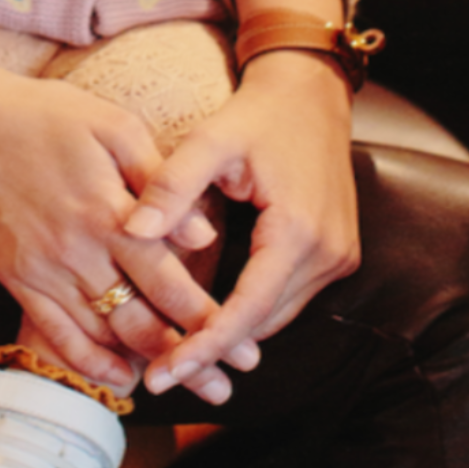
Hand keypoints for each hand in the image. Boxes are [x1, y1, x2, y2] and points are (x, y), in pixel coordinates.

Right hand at [0, 27, 210, 389]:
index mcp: (107, 211)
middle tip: (226, 388)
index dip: (209, 320)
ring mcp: (42, 269)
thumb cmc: (48, 116)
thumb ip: (160, 181)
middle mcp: (75, 250)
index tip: (245, 349)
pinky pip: (56, 334)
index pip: (168, 280)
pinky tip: (120, 380)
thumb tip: (204, 236)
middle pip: (142, 320)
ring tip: (188, 388)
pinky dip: (89, 363)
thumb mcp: (113, 126)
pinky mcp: (16, 278)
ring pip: (103, 333)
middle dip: (190, 356)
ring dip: (148, 365)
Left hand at [120, 49, 359, 402]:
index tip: (164, 373)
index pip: (247, 311)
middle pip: (263, 324)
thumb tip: (131, 231)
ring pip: (275, 316)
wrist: (311, 94)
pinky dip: (251, 310)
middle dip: (212, 350)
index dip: (203, 346)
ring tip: (177, 352)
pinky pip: (286, 297)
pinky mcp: (336, 255)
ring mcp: (337, 257)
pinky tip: (212, 317)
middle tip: (158, 372)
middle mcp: (326, 254)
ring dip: (232, 334)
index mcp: (297, 231)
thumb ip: (170, 186)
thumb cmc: (258, 115)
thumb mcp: (210, 141)